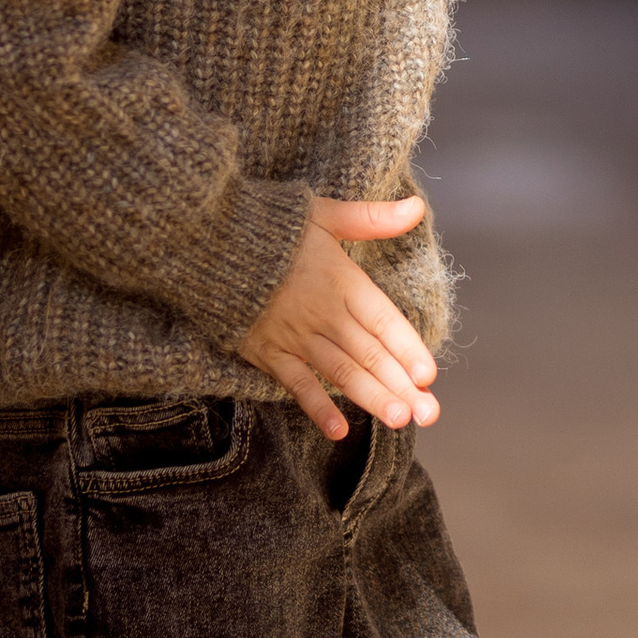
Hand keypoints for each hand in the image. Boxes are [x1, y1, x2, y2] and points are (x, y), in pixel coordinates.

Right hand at [237, 194, 439, 441]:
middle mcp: (323, 313)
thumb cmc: (270, 226)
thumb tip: (416, 207)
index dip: (408, 348)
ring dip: (371, 398)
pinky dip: (316, 408)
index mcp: (342, 281)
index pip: (383, 320)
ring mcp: (295, 336)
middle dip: (401, 386)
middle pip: (369, 354)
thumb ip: (372, 218)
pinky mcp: (266, 351)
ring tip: (400, 420)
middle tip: (429, 414)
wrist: (208, 242)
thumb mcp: (324, 213)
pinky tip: (338, 430)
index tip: (429, 374)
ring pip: (340, 373)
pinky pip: (295, 385)